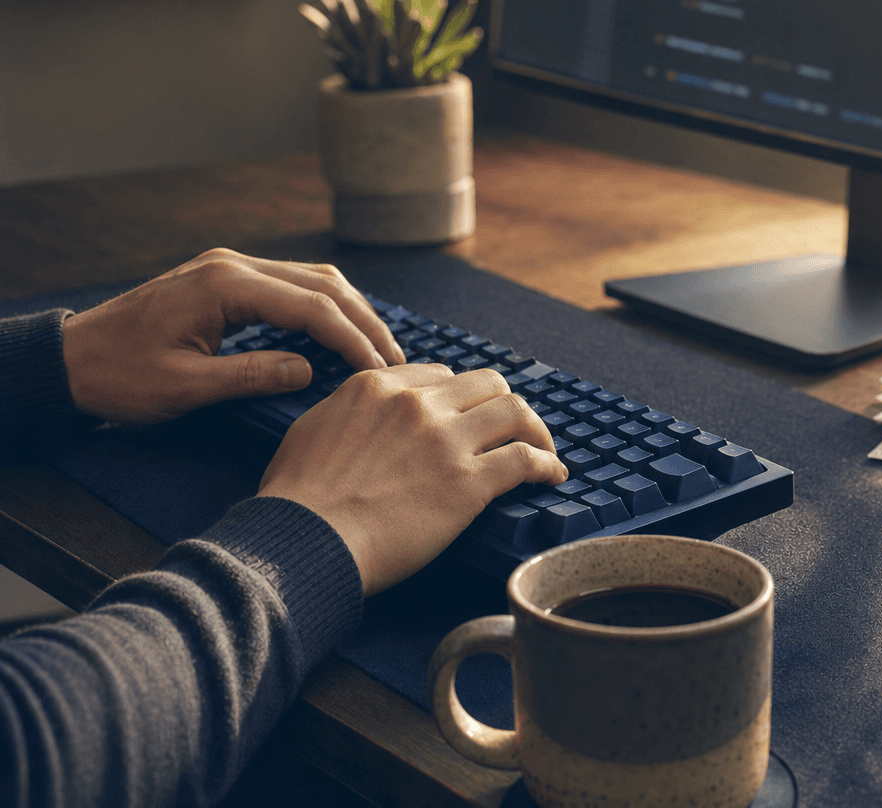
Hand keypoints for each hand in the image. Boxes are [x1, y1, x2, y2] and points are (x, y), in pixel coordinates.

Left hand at [61, 248, 406, 424]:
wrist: (69, 361)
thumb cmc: (118, 377)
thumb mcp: (185, 387)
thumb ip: (252, 375)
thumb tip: (310, 370)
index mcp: (225, 286)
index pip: (312, 308)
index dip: (353, 340)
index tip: (381, 371)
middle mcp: (232, 266)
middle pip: (322, 284)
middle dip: (364, 321)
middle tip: (396, 358)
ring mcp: (229, 269)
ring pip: (311, 279)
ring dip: (349, 311)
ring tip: (377, 346)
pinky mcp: (225, 280)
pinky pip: (291, 285)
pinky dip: (323, 307)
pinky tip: (339, 333)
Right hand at [257, 364, 566, 594]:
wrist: (304, 540)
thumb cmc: (296, 500)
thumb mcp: (311, 431)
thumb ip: (347, 413)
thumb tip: (363, 417)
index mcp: (377, 387)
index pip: (439, 375)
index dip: (458, 397)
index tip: (467, 416)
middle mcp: (417, 404)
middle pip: (485, 383)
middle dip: (502, 404)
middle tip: (511, 429)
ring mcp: (446, 440)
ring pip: (514, 411)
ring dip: (535, 429)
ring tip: (543, 449)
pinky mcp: (468, 482)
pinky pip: (525, 459)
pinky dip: (546, 464)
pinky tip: (551, 475)